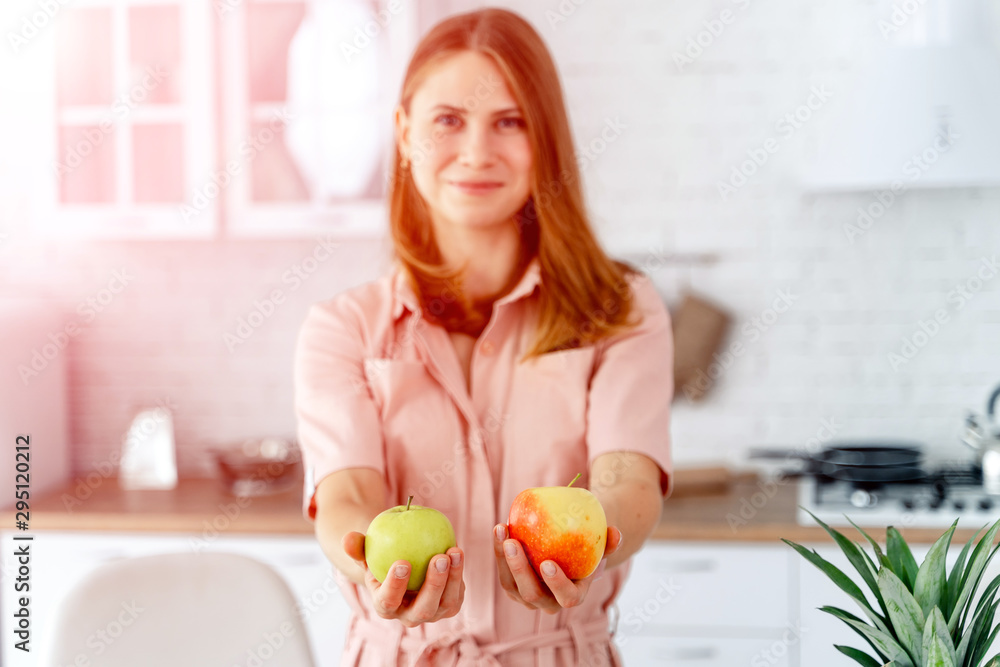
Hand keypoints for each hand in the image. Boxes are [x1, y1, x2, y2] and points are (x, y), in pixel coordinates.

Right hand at [342, 531, 464, 627]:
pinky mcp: (449, 606)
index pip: (388, 602)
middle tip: (439, 558)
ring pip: (446, 603)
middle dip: (433, 585)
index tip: (402, 562)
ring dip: (452, 578)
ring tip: (454, 551)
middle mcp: (409, 616)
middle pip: (423, 609)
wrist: (402, 568)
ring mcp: (432, 614)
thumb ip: (357, 547)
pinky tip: (458, 552)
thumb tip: (348, 539)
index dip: (395, 586)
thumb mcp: (367, 553)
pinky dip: (459, 573)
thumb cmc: (380, 558)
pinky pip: (457, 593)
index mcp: (385, 607)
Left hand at [493, 524, 622, 613]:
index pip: (567, 598)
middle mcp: (549, 603)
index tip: (548, 563)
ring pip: (511, 585)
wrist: (568, 559)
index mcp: (573, 596)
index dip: (557, 584)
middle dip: (520, 569)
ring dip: (503, 558)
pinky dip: (499, 551)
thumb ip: (609, 543)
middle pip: (531, 594)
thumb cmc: (588, 552)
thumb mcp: (600, 548)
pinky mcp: (513, 588)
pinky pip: (503, 572)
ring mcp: (528, 598)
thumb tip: (615, 532)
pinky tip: (500, 529)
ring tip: (502, 531)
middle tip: (513, 543)